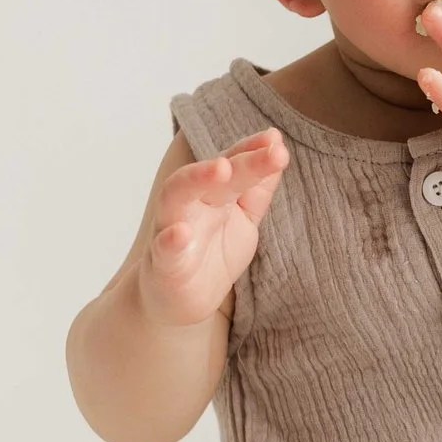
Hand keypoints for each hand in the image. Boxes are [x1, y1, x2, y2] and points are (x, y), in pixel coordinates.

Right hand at [138, 127, 288, 326]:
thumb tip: (277, 145)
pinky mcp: (163, 264)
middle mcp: (191, 204)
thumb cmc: (213, 253)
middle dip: (238, 158)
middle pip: (210, 174)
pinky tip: (182, 232)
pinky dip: (171, 240)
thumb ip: (258, 186)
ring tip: (222, 168)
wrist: (179, 302)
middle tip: (268, 148)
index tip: (277, 139)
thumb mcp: (245, 219)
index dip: (253, 149)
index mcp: (214, 194)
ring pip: (176, 197)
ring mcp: (172, 230)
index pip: (233, 162)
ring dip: (197, 179)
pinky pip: (164, 249)